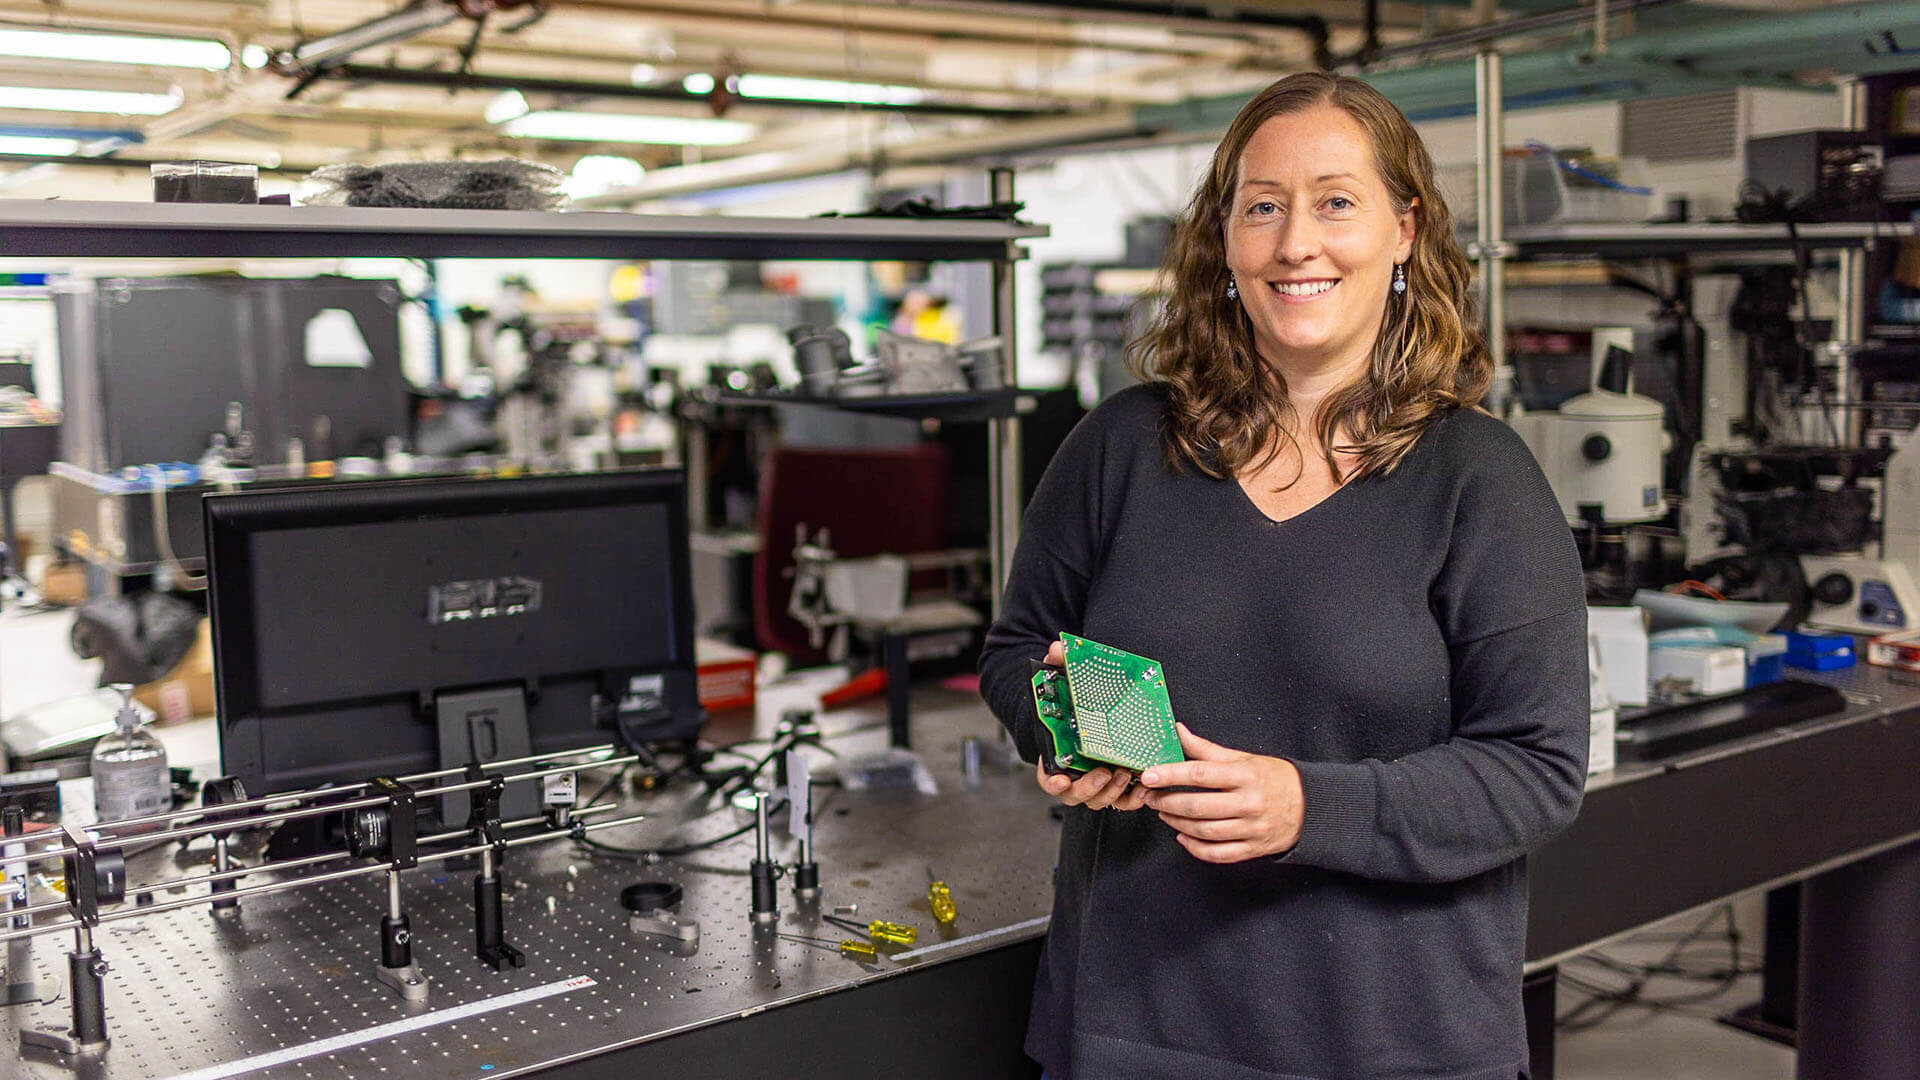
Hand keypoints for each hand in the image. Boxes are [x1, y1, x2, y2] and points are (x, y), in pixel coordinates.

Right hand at [1032, 638, 1147, 810]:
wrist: (1088, 713)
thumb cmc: (1073, 705)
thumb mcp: (1064, 682)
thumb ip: (1058, 665)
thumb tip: (1057, 649)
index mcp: (1056, 756)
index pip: (1047, 778)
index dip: (1052, 782)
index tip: (1061, 780)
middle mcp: (1074, 775)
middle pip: (1075, 795)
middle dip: (1090, 788)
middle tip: (1104, 772)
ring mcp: (1095, 783)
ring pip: (1099, 800)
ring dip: (1112, 792)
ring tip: (1125, 773)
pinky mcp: (1116, 786)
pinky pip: (1122, 802)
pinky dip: (1132, 799)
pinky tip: (1143, 787)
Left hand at [1139, 723, 1304, 862]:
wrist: (1312, 806)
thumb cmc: (1274, 778)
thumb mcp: (1244, 758)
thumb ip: (1208, 750)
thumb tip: (1179, 732)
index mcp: (1245, 775)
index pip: (1200, 773)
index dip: (1170, 775)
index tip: (1149, 775)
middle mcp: (1249, 803)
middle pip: (1197, 806)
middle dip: (1166, 802)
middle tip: (1149, 797)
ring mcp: (1251, 828)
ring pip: (1204, 831)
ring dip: (1176, 823)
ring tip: (1163, 813)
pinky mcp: (1253, 848)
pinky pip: (1218, 853)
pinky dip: (1195, 848)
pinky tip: (1182, 837)